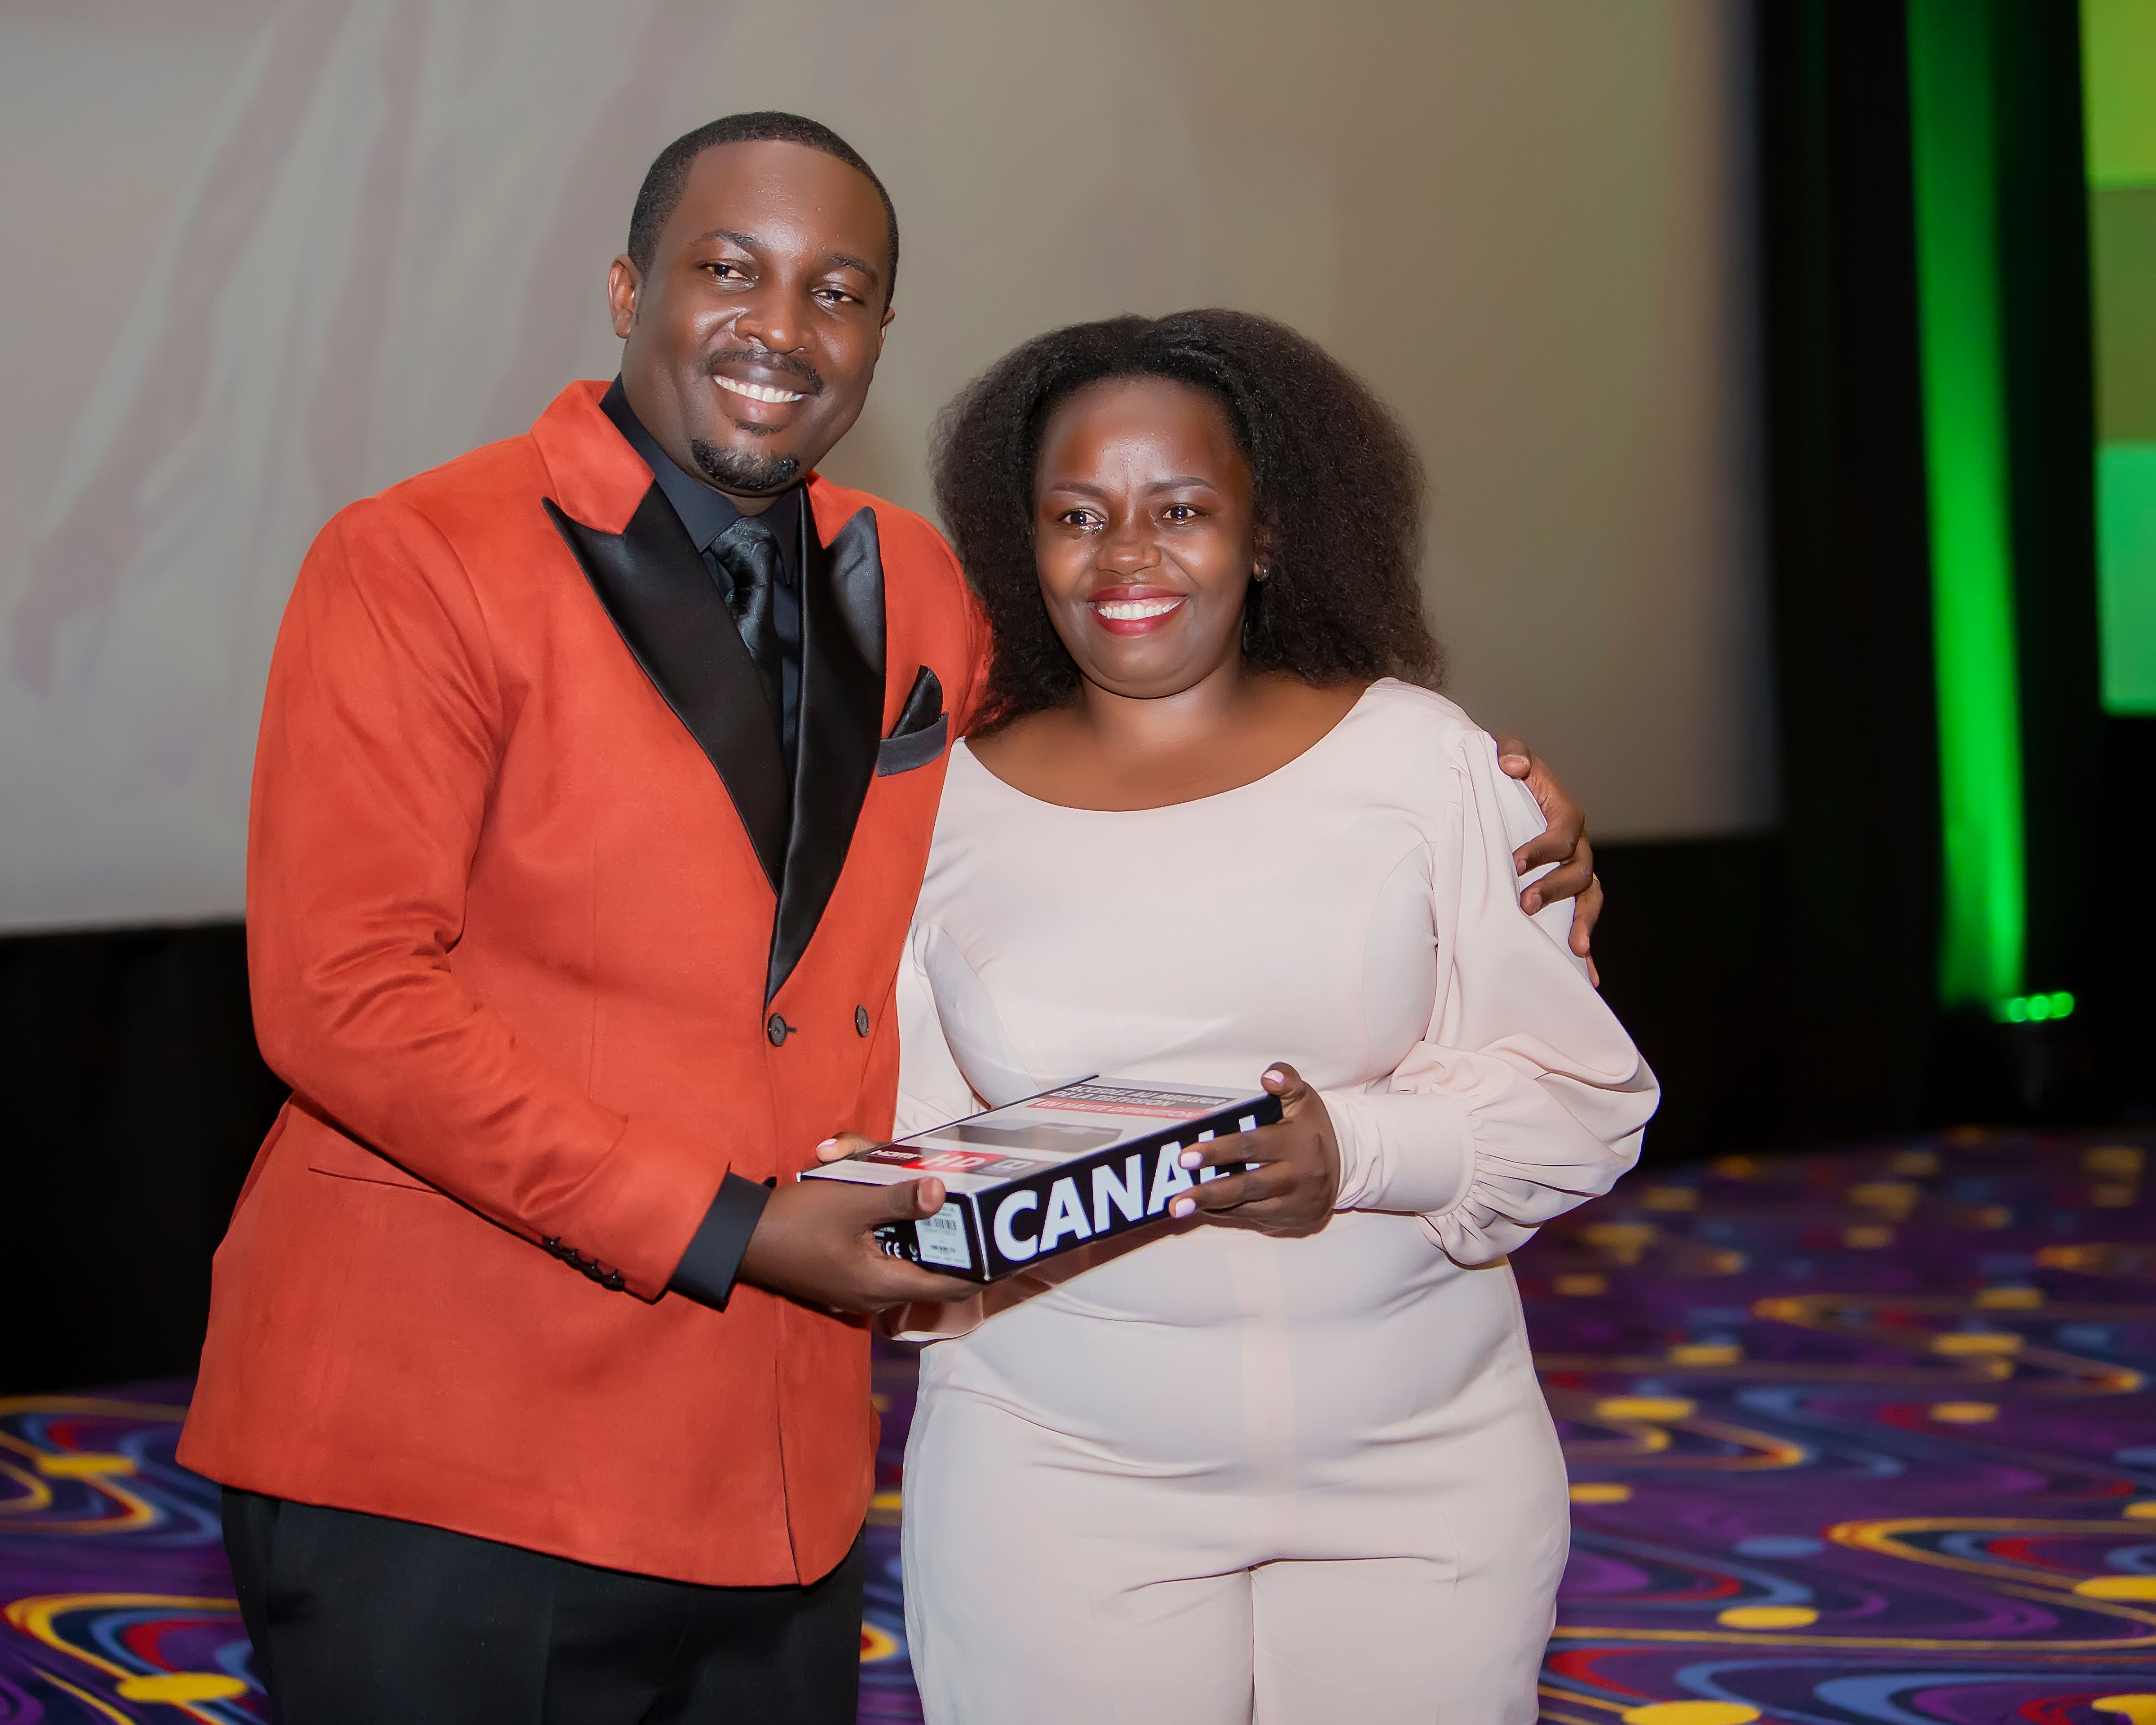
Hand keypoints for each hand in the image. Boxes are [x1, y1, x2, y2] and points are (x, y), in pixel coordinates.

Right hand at [736, 1171, 976, 1312]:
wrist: (738, 1237)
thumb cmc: (794, 1223)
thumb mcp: (851, 1202)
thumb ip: (898, 1198)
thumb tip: (942, 1191)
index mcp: (883, 1285)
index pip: (951, 1287)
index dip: (983, 1269)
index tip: (1007, 1249)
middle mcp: (875, 1297)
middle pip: (930, 1272)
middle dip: (949, 1240)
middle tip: (969, 1209)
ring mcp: (856, 1291)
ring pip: (905, 1264)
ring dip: (918, 1235)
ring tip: (931, 1200)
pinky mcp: (842, 1279)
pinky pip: (883, 1260)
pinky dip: (894, 1237)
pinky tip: (891, 1208)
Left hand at [1172, 1064, 1338, 1236]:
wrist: (1346, 1165)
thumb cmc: (1312, 1128)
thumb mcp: (1305, 1099)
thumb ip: (1287, 1081)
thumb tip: (1268, 1076)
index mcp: (1297, 1142)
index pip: (1252, 1147)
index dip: (1218, 1152)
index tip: (1186, 1157)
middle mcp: (1298, 1176)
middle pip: (1248, 1186)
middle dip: (1210, 1193)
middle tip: (1177, 1201)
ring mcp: (1295, 1202)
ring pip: (1249, 1208)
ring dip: (1213, 1208)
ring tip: (1180, 1207)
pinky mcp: (1292, 1220)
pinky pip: (1255, 1219)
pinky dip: (1228, 1214)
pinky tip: (1204, 1208)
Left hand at [1492, 732, 1601, 985]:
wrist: (1502, 789)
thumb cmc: (1505, 773)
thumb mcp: (1506, 753)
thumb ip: (1512, 752)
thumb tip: (1513, 766)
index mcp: (1566, 815)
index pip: (1561, 835)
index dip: (1541, 849)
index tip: (1515, 863)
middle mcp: (1577, 847)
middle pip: (1578, 872)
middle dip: (1554, 890)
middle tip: (1526, 904)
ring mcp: (1575, 872)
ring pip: (1589, 898)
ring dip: (1583, 922)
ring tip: (1575, 947)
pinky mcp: (1566, 893)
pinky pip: (1582, 920)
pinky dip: (1587, 945)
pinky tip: (1590, 976)